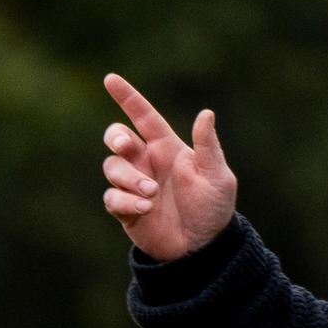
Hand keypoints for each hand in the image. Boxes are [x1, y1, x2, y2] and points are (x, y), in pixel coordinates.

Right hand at [97, 72, 239, 261]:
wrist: (203, 248)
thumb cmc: (213, 208)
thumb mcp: (217, 176)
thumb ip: (207, 146)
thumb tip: (206, 113)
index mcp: (167, 148)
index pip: (144, 116)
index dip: (127, 97)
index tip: (110, 79)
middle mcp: (147, 162)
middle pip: (117, 137)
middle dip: (115, 136)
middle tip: (126, 146)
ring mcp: (134, 185)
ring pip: (112, 167)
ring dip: (129, 178)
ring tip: (151, 194)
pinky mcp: (125, 209)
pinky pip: (112, 197)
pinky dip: (125, 200)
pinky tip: (145, 208)